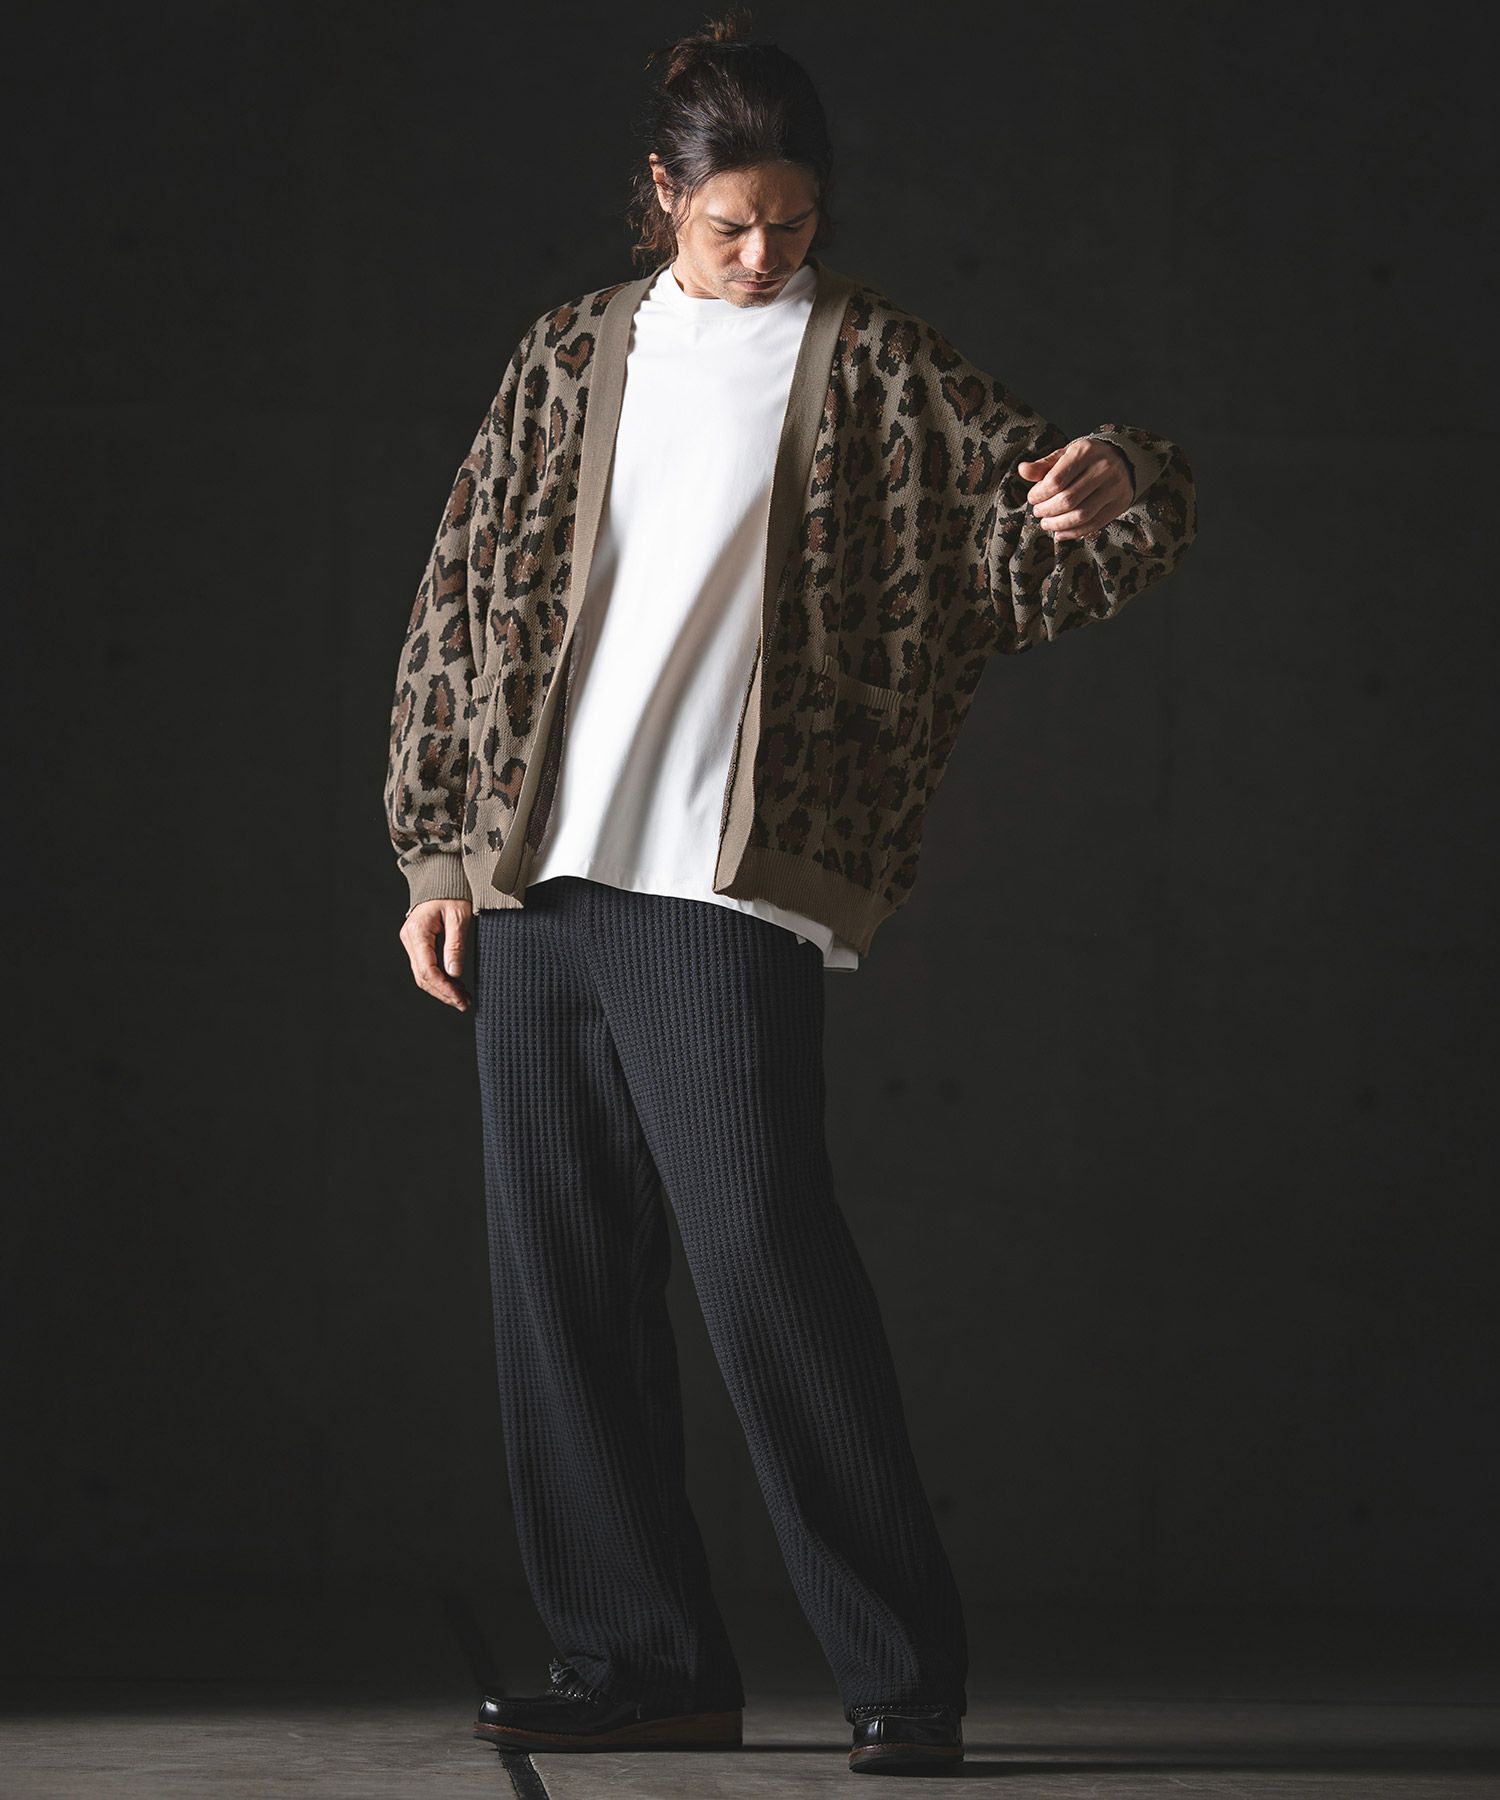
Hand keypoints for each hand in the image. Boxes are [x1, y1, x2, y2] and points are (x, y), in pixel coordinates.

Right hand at [399, 898, 473, 1011]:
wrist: (443, 875)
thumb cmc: (453, 891)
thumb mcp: (459, 916)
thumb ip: (455, 945)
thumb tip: (454, 973)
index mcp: (418, 931)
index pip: (427, 969)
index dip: (443, 988)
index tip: (460, 999)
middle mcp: (410, 938)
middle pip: (422, 976)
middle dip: (443, 992)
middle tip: (464, 1004)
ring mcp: (411, 941)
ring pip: (422, 974)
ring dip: (441, 988)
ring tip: (462, 999)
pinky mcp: (417, 942)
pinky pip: (425, 966)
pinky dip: (439, 979)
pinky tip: (455, 986)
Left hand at [1018, 438, 1132, 541]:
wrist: (1123, 459)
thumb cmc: (1086, 459)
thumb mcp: (1065, 455)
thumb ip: (1043, 465)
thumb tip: (1022, 470)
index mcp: (1085, 452)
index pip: (1056, 480)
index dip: (1039, 494)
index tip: (1033, 498)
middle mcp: (1103, 468)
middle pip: (1068, 500)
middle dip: (1047, 510)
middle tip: (1038, 512)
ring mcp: (1114, 487)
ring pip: (1081, 515)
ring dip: (1058, 524)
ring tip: (1046, 523)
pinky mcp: (1119, 504)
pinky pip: (1093, 524)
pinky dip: (1073, 533)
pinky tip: (1060, 533)